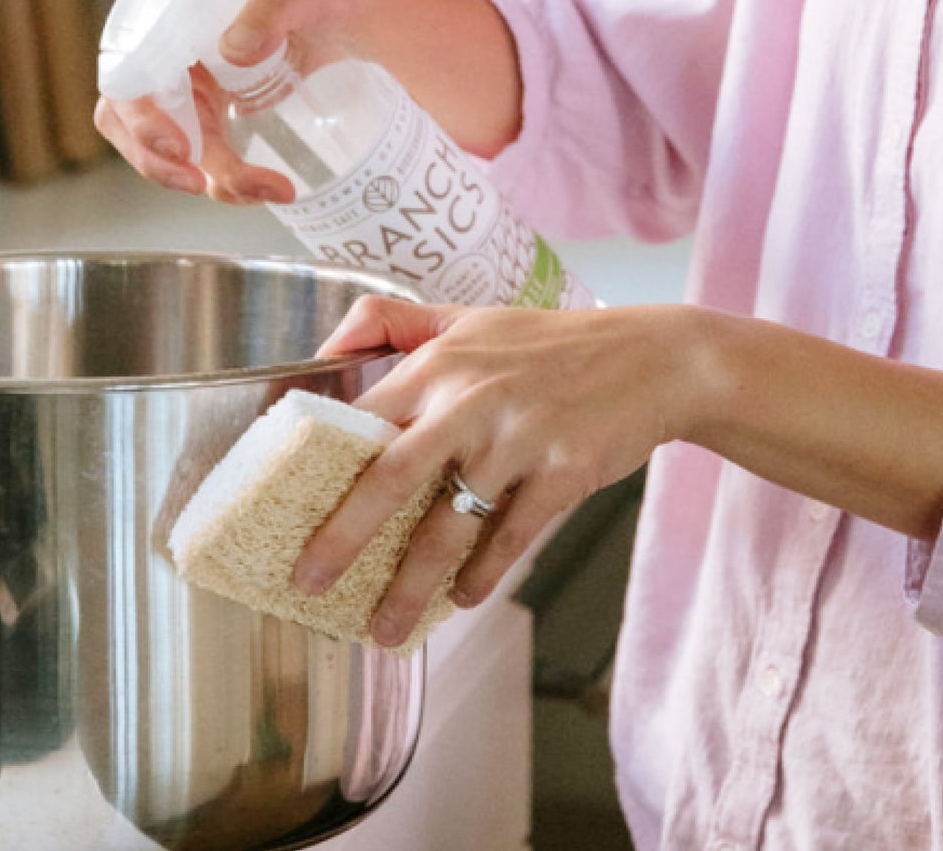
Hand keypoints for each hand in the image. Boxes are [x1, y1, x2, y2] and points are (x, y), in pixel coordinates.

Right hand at [94, 0, 384, 204]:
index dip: (139, 114)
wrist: (365, 20)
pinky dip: (229, 183)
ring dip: (209, 180)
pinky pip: (206, 161)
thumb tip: (231, 50)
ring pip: (172, 151)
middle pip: (133, 122)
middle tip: (202, 183)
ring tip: (269, 189)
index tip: (178, 146)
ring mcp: (197, 91)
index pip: (128, 70)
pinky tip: (268, 188)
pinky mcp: (223, 120)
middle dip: (160, 163)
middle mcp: (176, 58)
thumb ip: (270, 10)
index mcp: (176, 18)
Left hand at [295, 296, 709, 647]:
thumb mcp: (468, 315)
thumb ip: (393, 323)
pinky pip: (509, 538)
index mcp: (439, 365)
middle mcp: (470, 402)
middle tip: (308, 583)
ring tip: (384, 628)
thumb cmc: (552, 342)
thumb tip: (326, 350)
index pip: (360, 421)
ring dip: (410, 586)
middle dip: (342, 538)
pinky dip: (481, 575)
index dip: (319, 469)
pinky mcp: (562, 474)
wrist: (656, 359)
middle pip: (388, 480)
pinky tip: (461, 599)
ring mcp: (518, 440)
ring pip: (447, 527)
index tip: (286, 511)